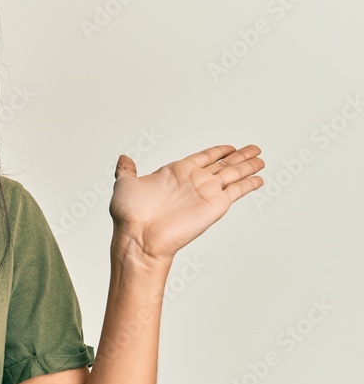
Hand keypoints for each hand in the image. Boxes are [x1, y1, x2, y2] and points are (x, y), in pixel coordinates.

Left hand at [108, 144, 264, 264]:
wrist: (139, 237)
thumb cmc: (129, 214)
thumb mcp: (124, 184)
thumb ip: (126, 170)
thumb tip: (123, 158)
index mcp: (175, 172)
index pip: (202, 158)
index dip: (217, 152)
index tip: (230, 147)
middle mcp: (193, 181)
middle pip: (222, 164)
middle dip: (239, 156)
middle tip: (254, 148)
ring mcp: (205, 193)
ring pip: (232, 174)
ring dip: (247, 166)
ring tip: (260, 159)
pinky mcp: (215, 205)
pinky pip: (237, 191)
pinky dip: (249, 184)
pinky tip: (259, 179)